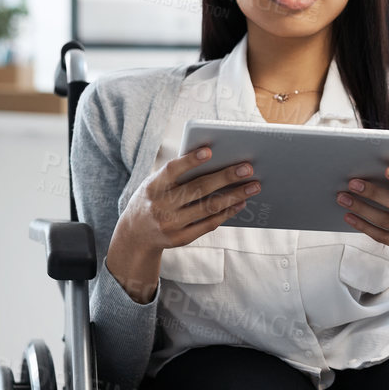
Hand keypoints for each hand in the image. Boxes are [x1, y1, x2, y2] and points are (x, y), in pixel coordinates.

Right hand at [106, 146, 259, 301]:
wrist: (135, 234)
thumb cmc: (152, 199)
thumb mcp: (155, 184)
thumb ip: (177, 175)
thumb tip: (217, 163)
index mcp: (152, 186)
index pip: (172, 170)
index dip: (190, 161)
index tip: (210, 150)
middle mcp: (160, 206)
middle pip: (198, 189)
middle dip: (226, 177)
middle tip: (248, 168)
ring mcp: (170, 224)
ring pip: (208, 208)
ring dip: (234, 196)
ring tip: (253, 186)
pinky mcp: (180, 238)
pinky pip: (208, 225)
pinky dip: (226, 213)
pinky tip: (240, 203)